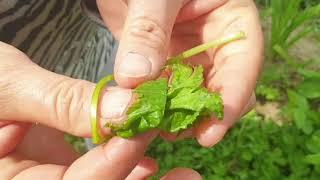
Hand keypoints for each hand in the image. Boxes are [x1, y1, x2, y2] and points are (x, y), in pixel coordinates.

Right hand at [0, 42, 200, 178]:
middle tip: (186, 177)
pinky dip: (125, 169)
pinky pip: (98, 176)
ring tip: (184, 174)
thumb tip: (126, 109)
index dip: (111, 164)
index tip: (141, 132)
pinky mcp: (63, 165)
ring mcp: (51, 177)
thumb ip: (62, 101)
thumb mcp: (11, 86)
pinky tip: (150, 164)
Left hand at [97, 0, 262, 146]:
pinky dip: (157, 107)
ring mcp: (190, 57)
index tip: (211, 133)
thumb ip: (147, 31)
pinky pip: (166, 92)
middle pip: (220, 87)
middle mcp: (215, 43)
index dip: (232, 99)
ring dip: (177, 115)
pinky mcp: (166, 66)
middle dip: (201, 114)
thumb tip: (136, 77)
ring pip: (193, 95)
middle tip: (177, 133)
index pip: (244, 62)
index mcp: (231, 18)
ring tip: (157, 128)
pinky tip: (145, 117)